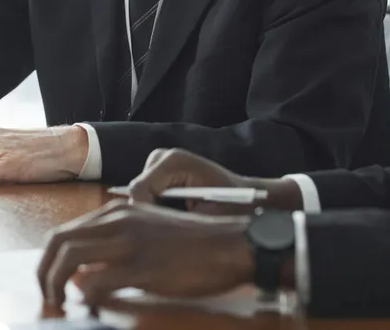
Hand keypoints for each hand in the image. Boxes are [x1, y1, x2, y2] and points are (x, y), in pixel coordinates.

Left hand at [37, 200, 253, 306]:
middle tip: (46, 297)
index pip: (64, 233)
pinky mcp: (143, 268)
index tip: (50, 283)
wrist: (230, 244)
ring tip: (58, 305)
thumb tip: (80, 276)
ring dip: (56, 286)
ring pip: (70, 260)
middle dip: (44, 273)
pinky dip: (86, 299)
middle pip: (58, 243)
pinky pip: (97, 283)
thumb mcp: (148, 232)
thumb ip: (114, 244)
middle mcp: (119, 221)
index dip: (49, 261)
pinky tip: (90, 309)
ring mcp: (130, 243)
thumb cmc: (192, 244)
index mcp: (118, 212)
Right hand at [127, 148, 302, 213]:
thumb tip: (144, 229)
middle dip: (150, 214)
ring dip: (155, 212)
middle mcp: (164, 156)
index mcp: (174, 162)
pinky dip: (159, 208)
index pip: (138, 191)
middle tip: (175, 228)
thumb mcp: (204, 220)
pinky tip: (179, 216)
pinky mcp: (164, 171)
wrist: (252, 199)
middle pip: (137, 192)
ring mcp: (163, 161)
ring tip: (181, 221)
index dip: (145, 217)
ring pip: (141, 195)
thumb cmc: (233, 209)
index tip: (162, 234)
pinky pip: (149, 194)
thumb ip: (172, 221)